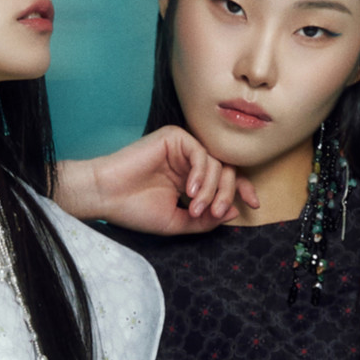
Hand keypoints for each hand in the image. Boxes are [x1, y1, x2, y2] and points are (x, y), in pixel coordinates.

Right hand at [54, 128, 259, 235]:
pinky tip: (189, 191)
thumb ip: (206, 219)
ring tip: (195, 207)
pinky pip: (201, 152)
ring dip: (212, 189)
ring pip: (216, 163)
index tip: (254, 205)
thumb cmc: (135, 210)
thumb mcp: (178, 222)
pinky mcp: (174, 137)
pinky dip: (201, 174)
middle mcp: (189, 161)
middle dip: (227, 193)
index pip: (225, 179)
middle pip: (225, 170)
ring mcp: (182, 147)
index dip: (242, 189)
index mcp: (190, 178)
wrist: (106, 196)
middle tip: (217, 212)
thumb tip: (236, 210)